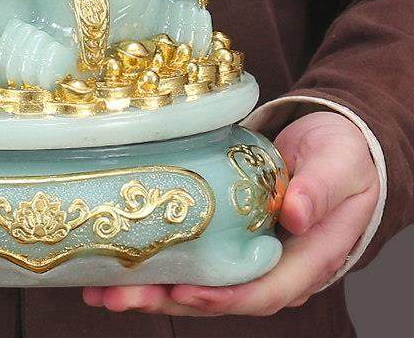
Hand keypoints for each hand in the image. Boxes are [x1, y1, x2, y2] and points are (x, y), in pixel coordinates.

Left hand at [83, 111, 378, 316]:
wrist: (332, 141)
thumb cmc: (342, 156)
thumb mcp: (338, 165)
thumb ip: (320, 189)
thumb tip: (298, 215)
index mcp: (306, 260)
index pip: (262, 291)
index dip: (221, 297)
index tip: (182, 293)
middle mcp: (270, 266)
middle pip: (215, 296)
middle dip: (163, 299)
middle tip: (116, 297)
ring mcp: (243, 252)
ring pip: (193, 282)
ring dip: (146, 288)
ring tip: (99, 288)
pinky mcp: (223, 233)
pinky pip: (187, 255)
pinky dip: (151, 260)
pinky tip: (112, 260)